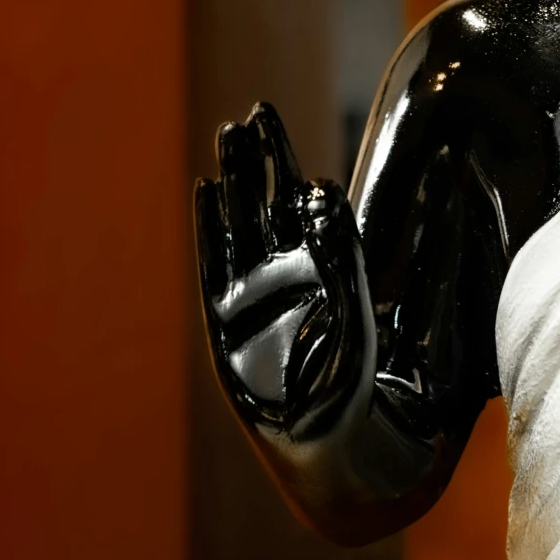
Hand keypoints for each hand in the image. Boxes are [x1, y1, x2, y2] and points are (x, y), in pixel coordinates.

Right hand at [195, 104, 373, 442]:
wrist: (323, 447)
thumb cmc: (351, 386)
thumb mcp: (354, 314)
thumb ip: (342, 258)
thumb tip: (327, 194)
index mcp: (320, 267)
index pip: (302, 202)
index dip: (291, 166)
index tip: (277, 125)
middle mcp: (282, 274)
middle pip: (264, 201)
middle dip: (258, 159)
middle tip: (254, 112)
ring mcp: (249, 294)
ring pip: (238, 221)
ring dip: (232, 179)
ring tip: (228, 133)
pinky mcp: (222, 319)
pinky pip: (213, 263)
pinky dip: (209, 226)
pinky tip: (206, 188)